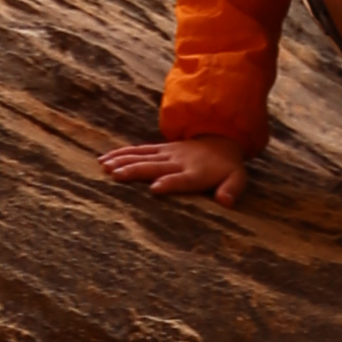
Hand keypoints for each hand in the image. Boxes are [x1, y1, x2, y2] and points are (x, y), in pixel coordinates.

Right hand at [102, 134, 253, 201]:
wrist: (221, 140)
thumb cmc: (227, 168)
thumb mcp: (237, 178)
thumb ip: (232, 189)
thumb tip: (226, 201)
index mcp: (196, 172)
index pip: (181, 179)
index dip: (169, 183)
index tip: (155, 189)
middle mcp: (178, 161)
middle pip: (155, 166)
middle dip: (135, 170)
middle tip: (116, 176)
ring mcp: (167, 153)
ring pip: (142, 157)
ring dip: (123, 161)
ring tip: (105, 168)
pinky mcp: (159, 149)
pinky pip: (138, 151)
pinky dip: (121, 154)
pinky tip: (104, 160)